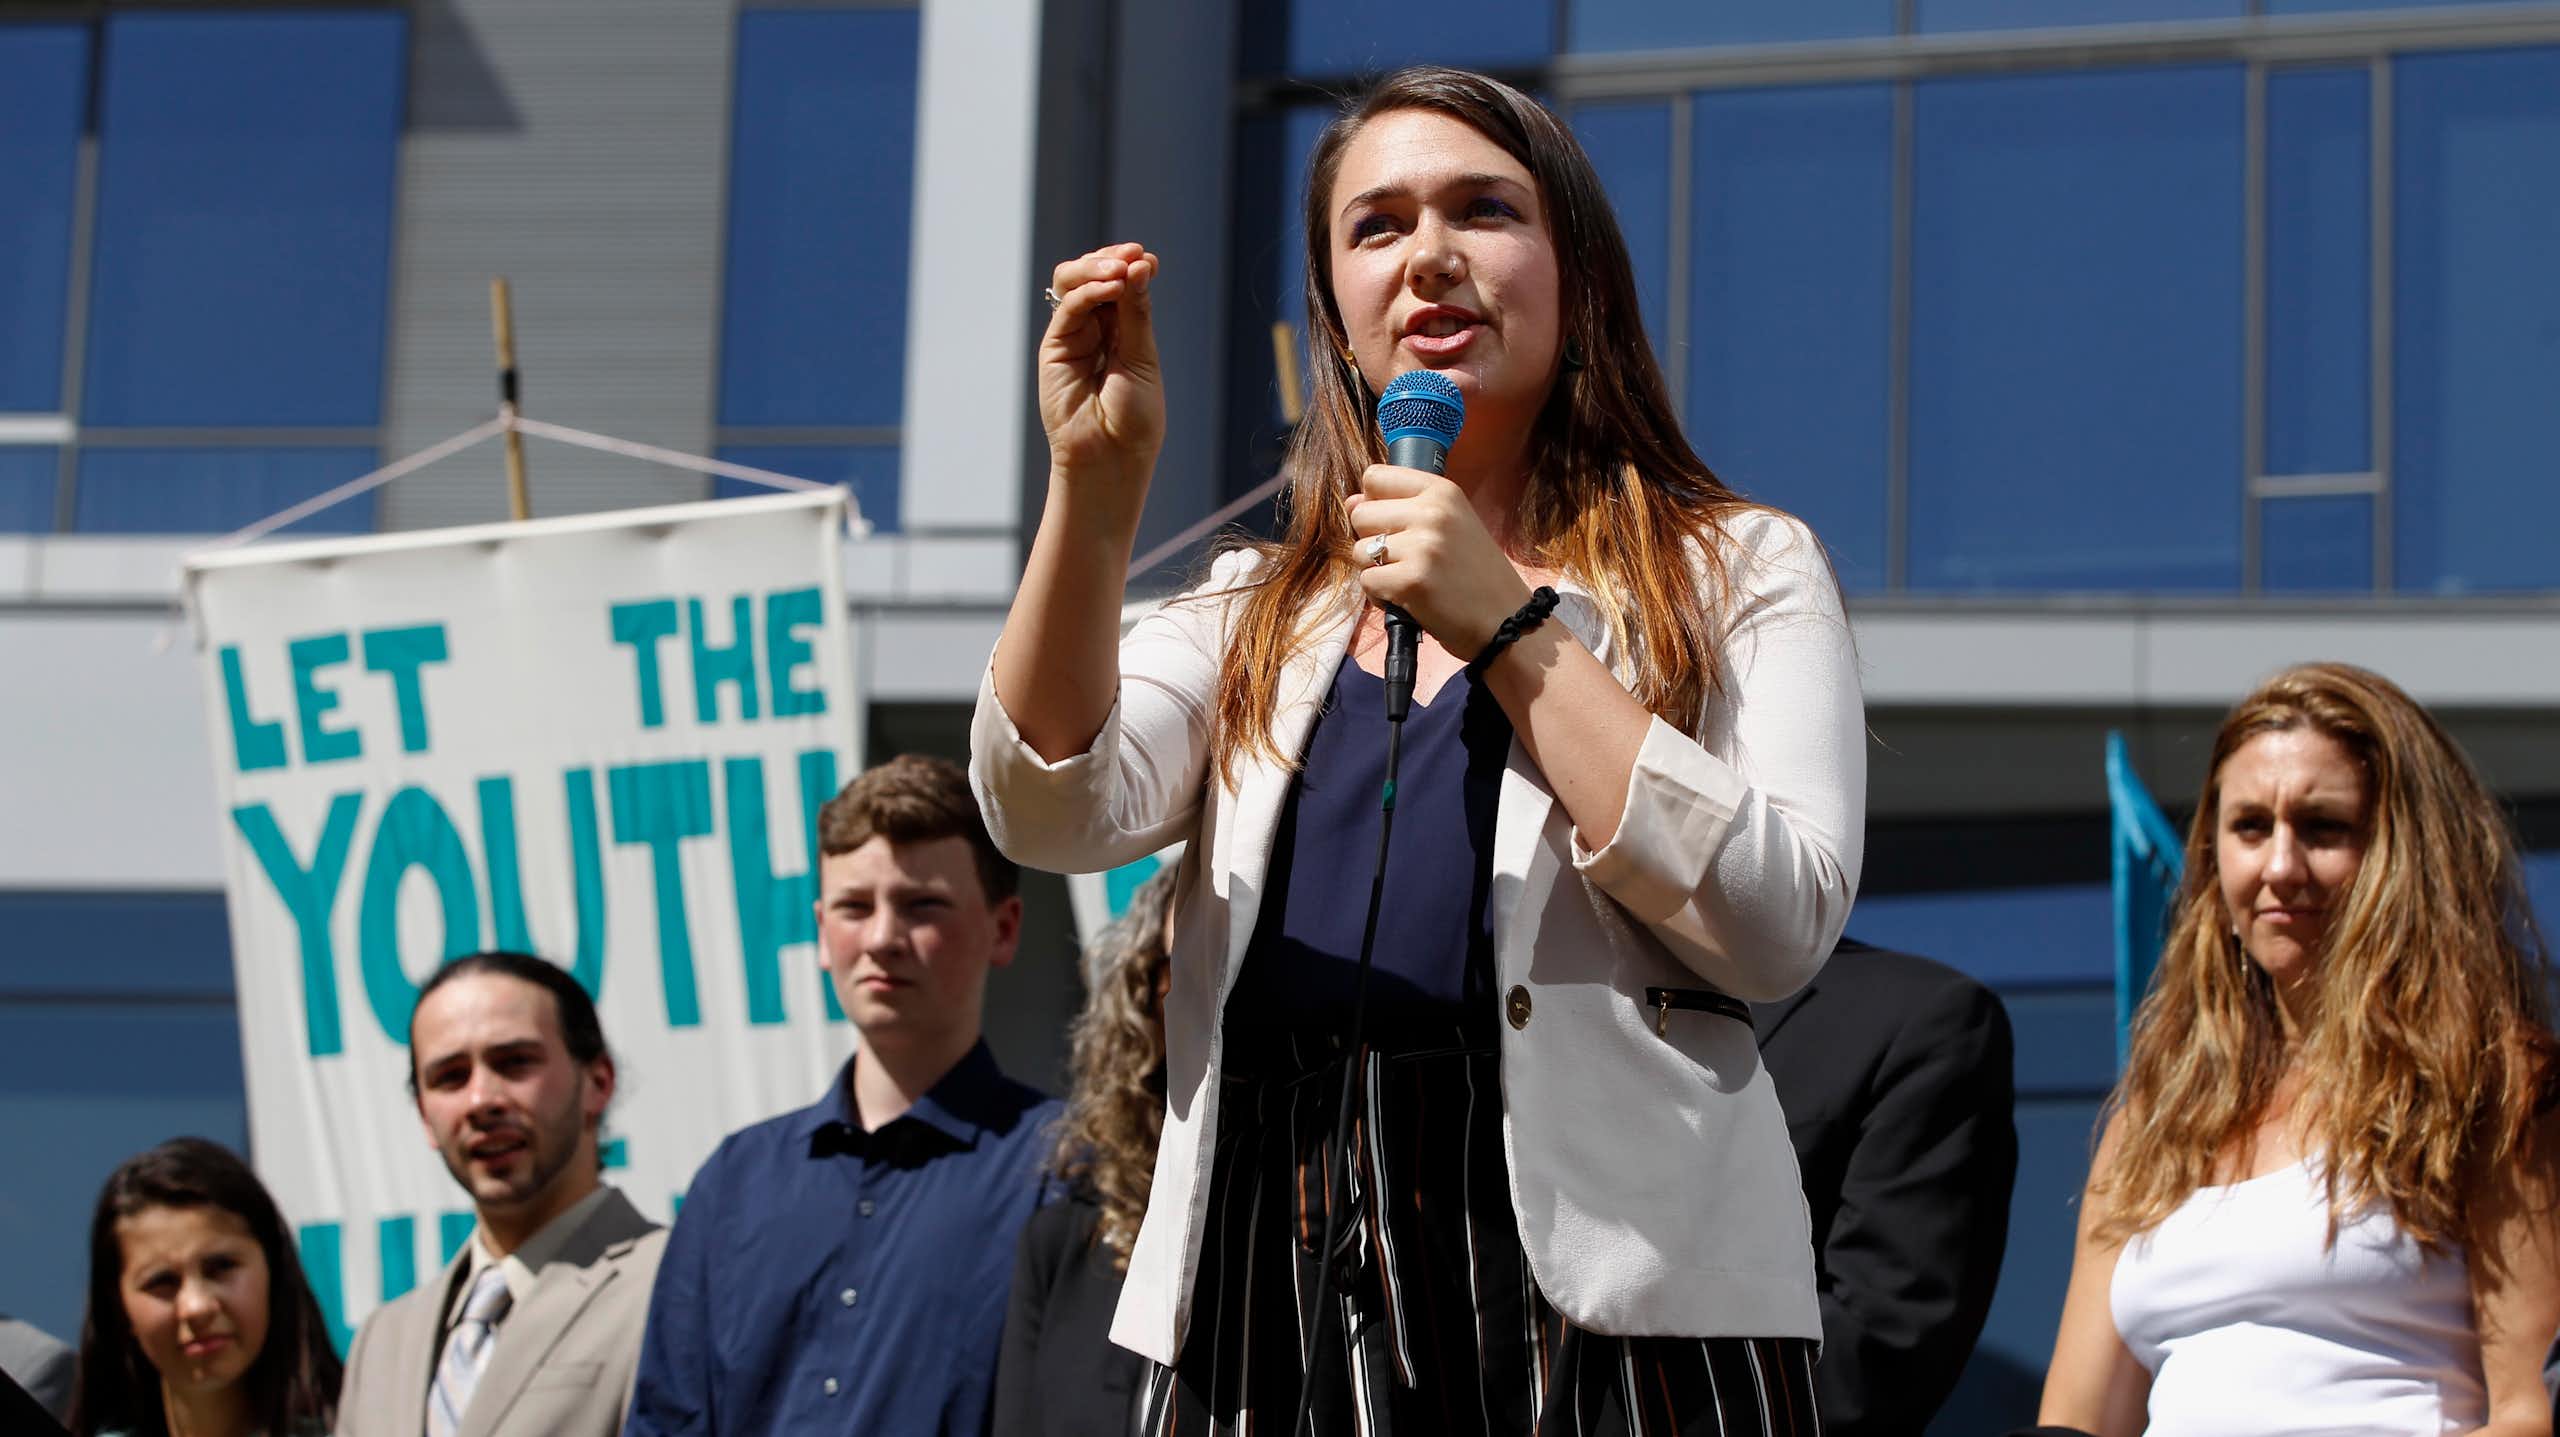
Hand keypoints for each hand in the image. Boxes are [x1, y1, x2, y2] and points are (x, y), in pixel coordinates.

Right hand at [1039, 243, 1164, 495]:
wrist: (1110, 458)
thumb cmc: (1133, 419)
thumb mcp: (1142, 358)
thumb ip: (1136, 312)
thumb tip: (1140, 265)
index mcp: (1123, 332)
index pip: (1122, 285)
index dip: (1131, 266)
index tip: (1147, 259)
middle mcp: (1096, 330)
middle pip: (1093, 277)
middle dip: (1112, 261)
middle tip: (1133, 256)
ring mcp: (1073, 337)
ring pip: (1073, 284)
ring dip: (1096, 268)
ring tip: (1118, 270)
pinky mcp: (1054, 348)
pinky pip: (1067, 309)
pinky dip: (1088, 292)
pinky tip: (1110, 288)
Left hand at [1346, 465, 1531, 657]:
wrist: (1507, 620)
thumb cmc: (1476, 575)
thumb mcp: (1449, 526)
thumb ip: (1400, 509)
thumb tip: (1351, 501)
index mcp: (1441, 491)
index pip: (1375, 476)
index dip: (1374, 502)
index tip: (1393, 524)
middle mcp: (1431, 512)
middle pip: (1360, 514)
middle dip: (1372, 540)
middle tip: (1404, 559)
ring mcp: (1421, 546)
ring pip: (1360, 550)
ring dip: (1376, 570)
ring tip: (1408, 580)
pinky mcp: (1411, 580)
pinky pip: (1367, 581)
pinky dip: (1380, 596)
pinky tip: (1407, 599)